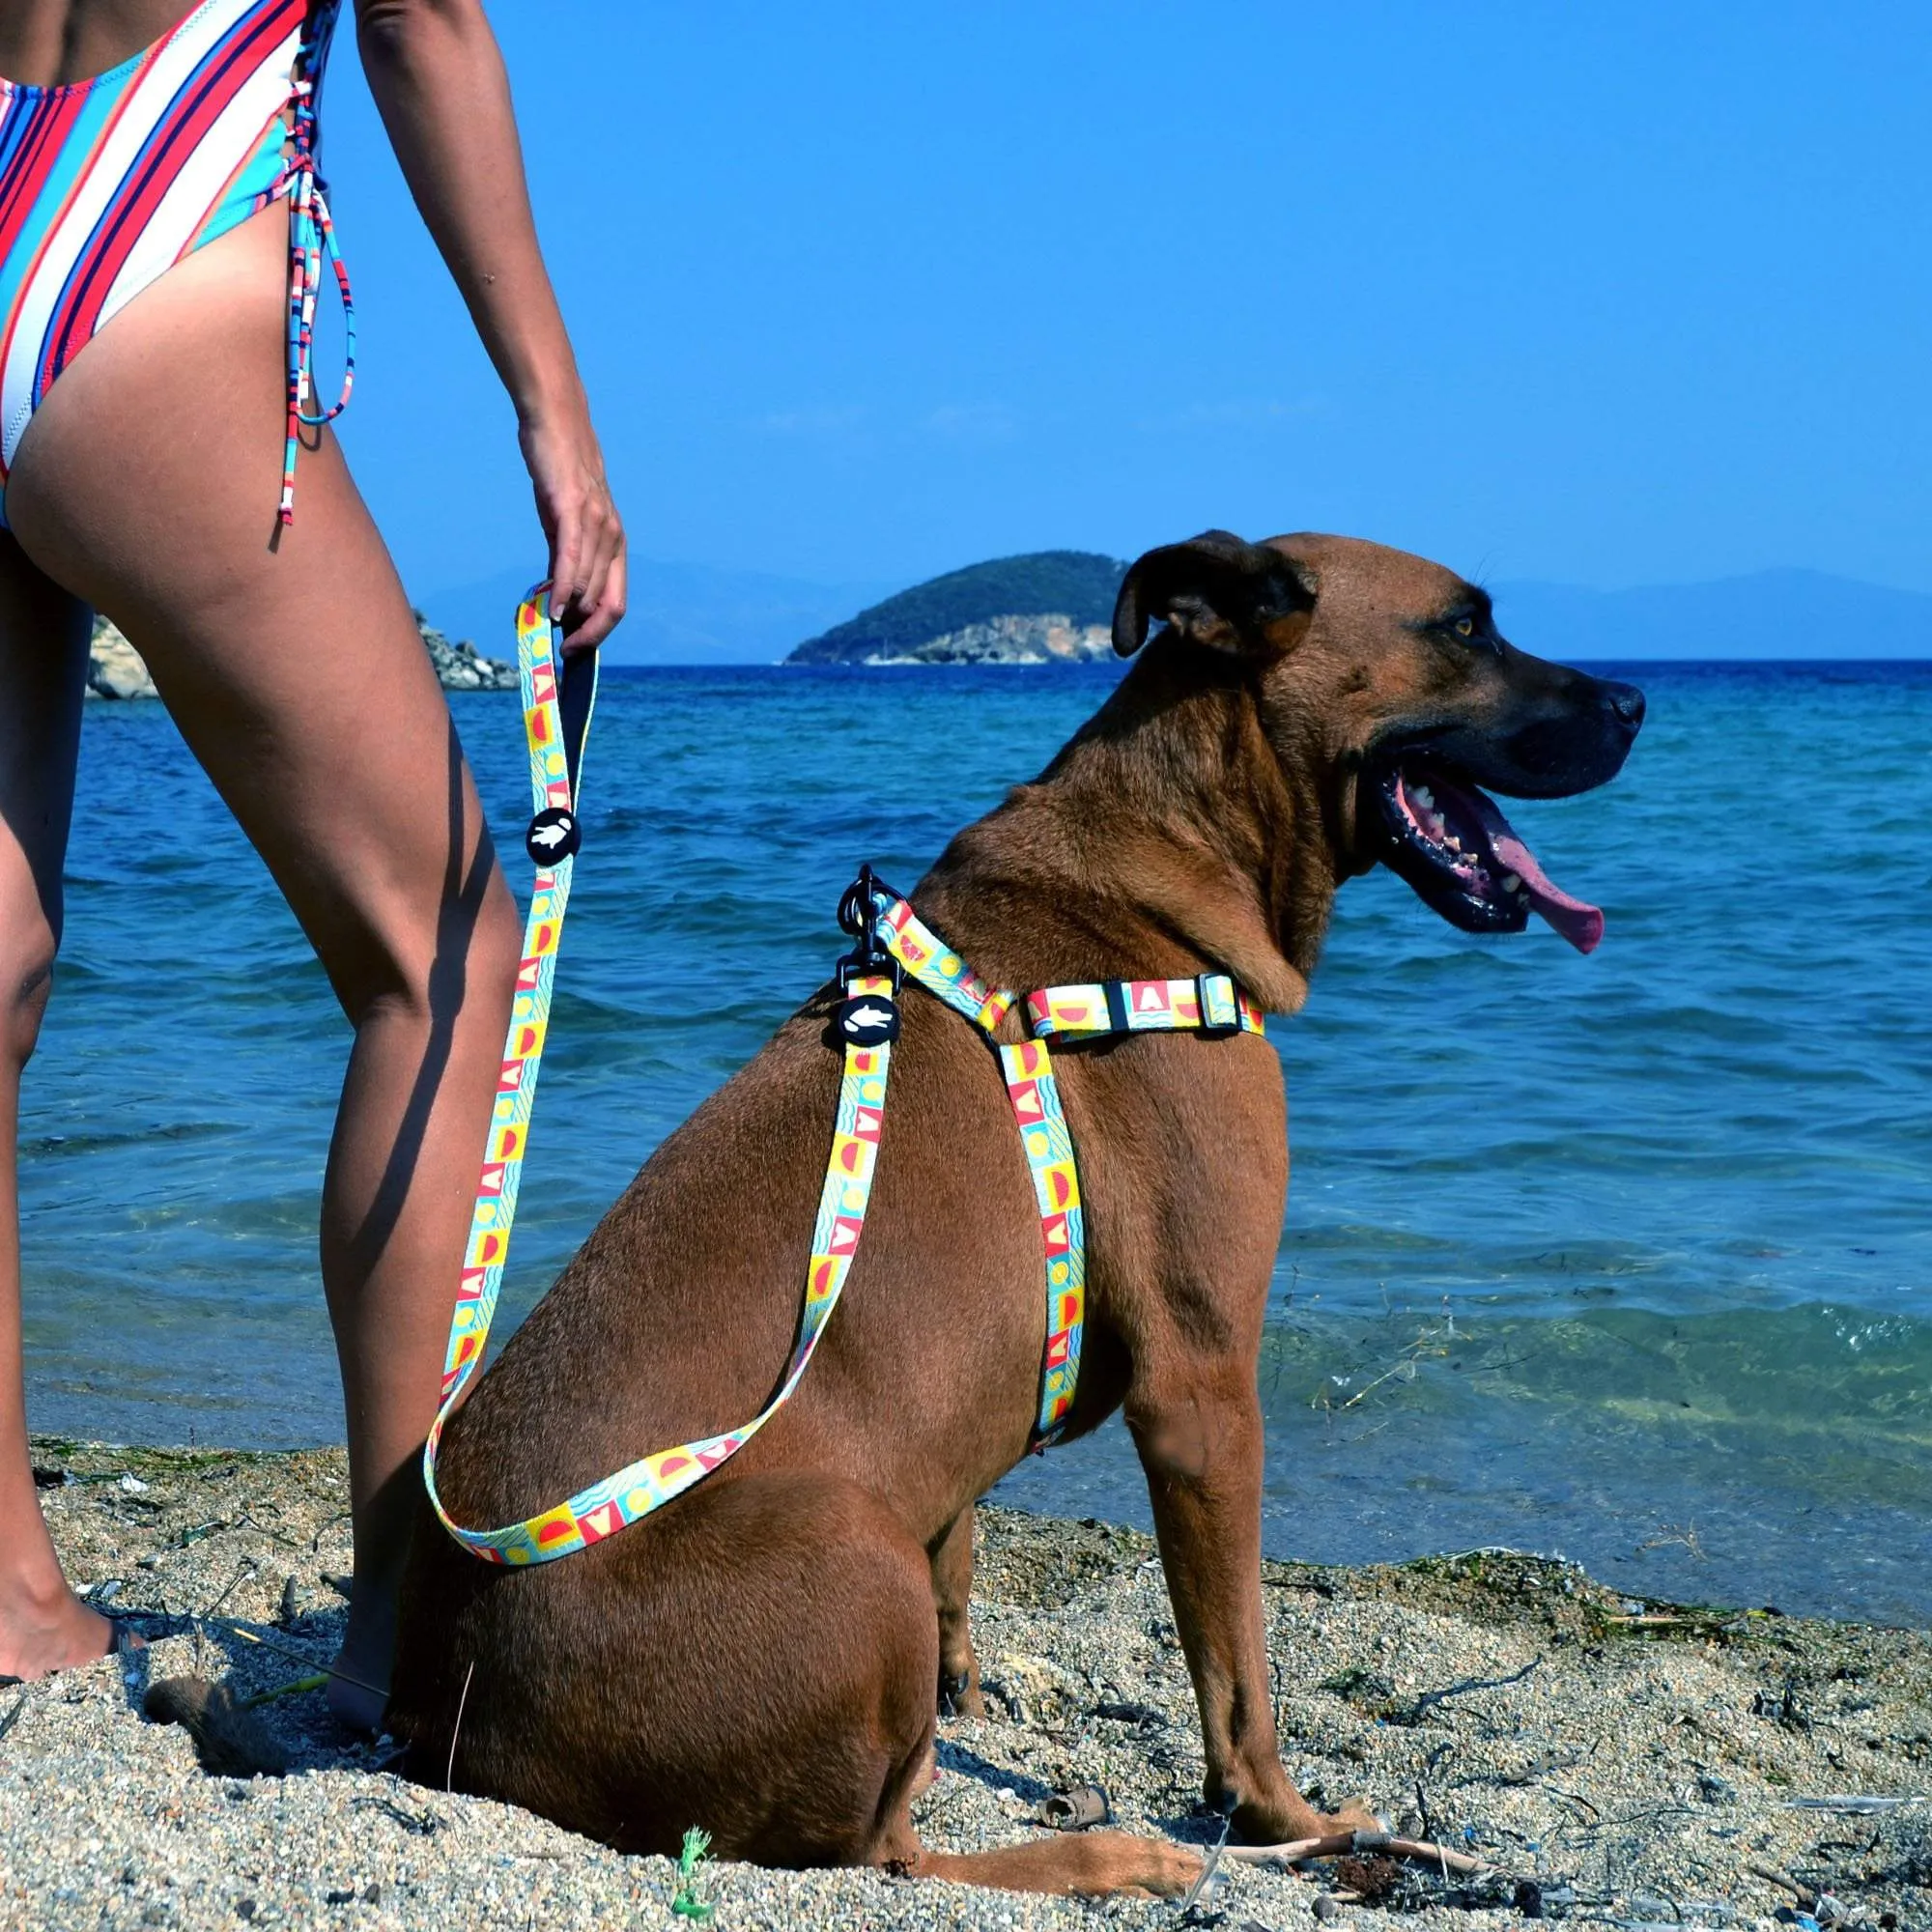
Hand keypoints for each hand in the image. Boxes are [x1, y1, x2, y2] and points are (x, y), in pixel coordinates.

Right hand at [519, 404, 625, 650]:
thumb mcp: (567, 523)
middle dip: (585, 634)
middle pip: (605, 604)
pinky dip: (563, 590)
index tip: (576, 651)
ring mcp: (596, 525)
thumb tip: (558, 598)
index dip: (599, 634)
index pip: (615, 605)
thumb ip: (566, 559)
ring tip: (549, 634)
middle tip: (560, 651)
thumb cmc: (560, 474)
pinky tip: (552, 610)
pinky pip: (570, 561)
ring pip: (588, 587)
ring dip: (571, 618)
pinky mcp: (573, 510)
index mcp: (615, 546)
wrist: (556, 423)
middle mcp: (613, 539)